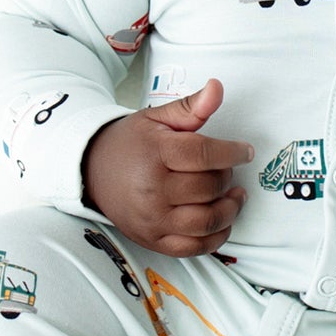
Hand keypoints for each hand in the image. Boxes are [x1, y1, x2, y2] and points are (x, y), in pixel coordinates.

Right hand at [80, 77, 253, 256]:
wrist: (91, 170)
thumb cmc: (130, 143)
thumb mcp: (157, 118)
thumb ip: (191, 106)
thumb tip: (217, 87)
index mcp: (156, 153)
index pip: (206, 154)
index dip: (233, 153)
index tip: (244, 151)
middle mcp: (152, 189)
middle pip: (209, 187)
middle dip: (227, 178)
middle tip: (228, 170)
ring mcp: (152, 218)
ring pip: (207, 221)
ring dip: (230, 210)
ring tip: (235, 197)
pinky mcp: (153, 239)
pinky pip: (193, 247)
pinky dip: (216, 238)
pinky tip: (223, 221)